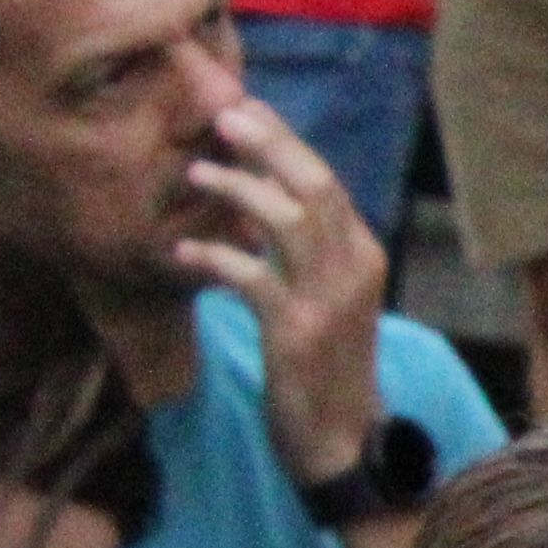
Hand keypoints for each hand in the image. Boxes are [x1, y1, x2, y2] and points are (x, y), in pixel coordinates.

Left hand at [174, 101, 395, 491]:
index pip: (327, 182)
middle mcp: (354, 269)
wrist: (338, 437)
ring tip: (195, 174)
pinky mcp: (295, 331)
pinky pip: (250, 277)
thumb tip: (259, 199)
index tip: (246, 110)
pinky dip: (214, 259)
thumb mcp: (325, 298)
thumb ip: (303, 251)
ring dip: (238, 190)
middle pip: (314, 187)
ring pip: (286, 221)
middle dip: (269, 145)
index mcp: (364, 255)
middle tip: (224, 116)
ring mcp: (328, 299)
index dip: (285, 142)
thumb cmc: (323, 365)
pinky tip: (182, 253)